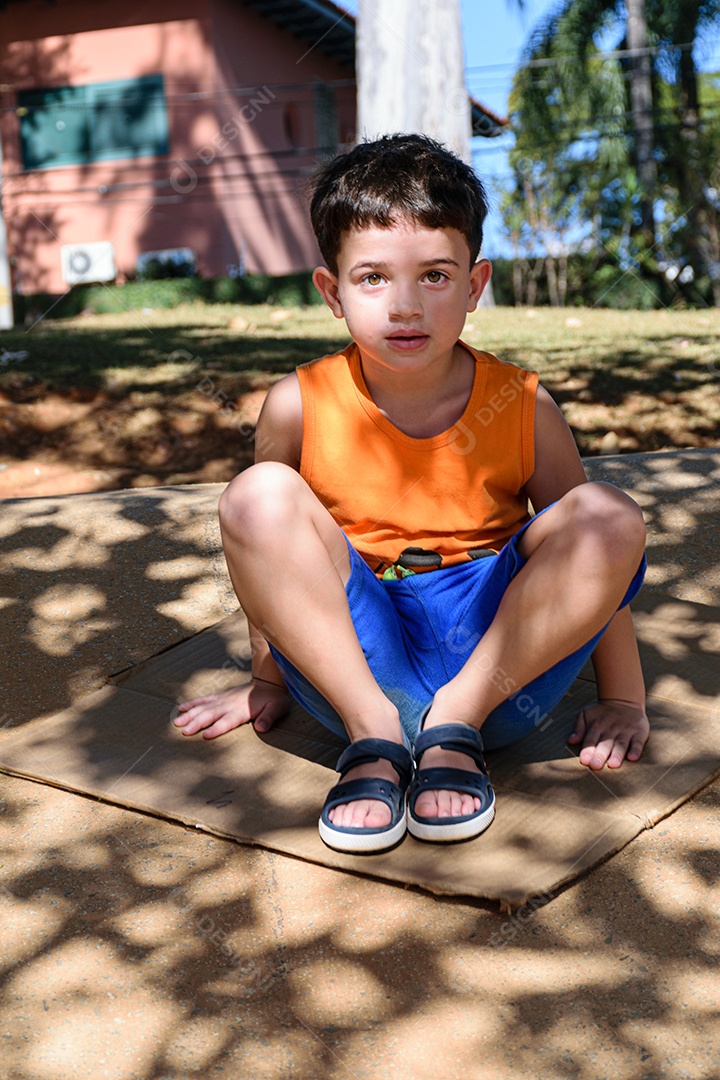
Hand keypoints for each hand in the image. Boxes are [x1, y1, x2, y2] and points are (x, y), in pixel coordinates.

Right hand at [173, 679, 291, 738]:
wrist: (268, 681)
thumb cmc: (273, 698)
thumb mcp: (277, 708)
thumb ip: (269, 717)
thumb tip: (261, 727)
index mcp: (241, 710)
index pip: (227, 721)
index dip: (217, 728)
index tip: (205, 735)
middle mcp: (229, 704)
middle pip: (210, 715)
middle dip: (197, 723)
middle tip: (184, 732)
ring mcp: (222, 699)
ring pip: (203, 707)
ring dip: (190, 715)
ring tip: (177, 722)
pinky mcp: (219, 697)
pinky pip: (203, 700)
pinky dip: (191, 704)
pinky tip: (180, 709)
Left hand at [568, 699, 648, 769]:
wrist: (623, 698)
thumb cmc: (601, 712)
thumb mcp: (586, 714)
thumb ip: (579, 728)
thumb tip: (570, 741)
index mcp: (597, 726)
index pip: (591, 740)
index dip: (587, 750)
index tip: (584, 761)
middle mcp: (611, 729)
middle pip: (605, 744)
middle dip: (600, 755)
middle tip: (595, 766)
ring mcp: (626, 731)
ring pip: (621, 744)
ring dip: (617, 755)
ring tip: (613, 764)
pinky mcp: (639, 732)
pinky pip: (638, 742)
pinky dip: (636, 750)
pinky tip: (632, 757)